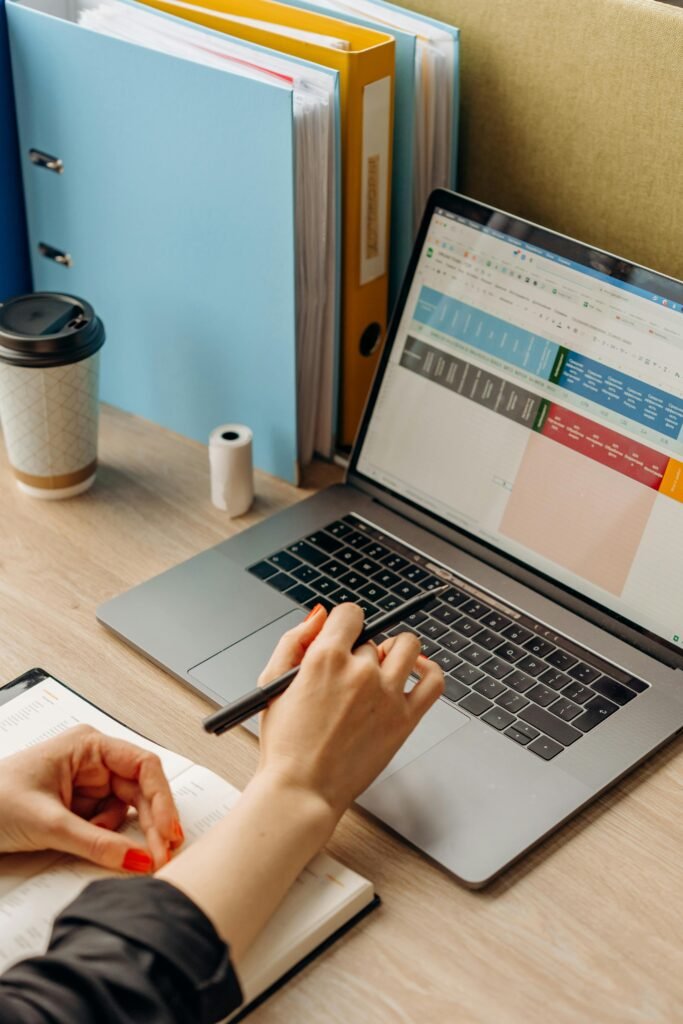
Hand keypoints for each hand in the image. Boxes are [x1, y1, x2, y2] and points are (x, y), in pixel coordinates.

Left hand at [0, 726, 183, 871]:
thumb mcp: (48, 824)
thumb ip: (97, 843)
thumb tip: (137, 858)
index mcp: (88, 746)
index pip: (143, 765)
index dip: (162, 798)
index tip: (167, 830)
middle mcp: (92, 761)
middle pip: (140, 790)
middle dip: (150, 823)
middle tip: (161, 855)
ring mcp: (86, 784)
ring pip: (126, 809)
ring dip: (123, 833)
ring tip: (112, 850)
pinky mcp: (78, 807)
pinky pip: (108, 824)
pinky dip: (106, 839)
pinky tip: (92, 844)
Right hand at [256, 602, 444, 820]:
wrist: (302, 789)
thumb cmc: (286, 744)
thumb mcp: (273, 682)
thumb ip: (294, 640)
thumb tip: (319, 616)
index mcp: (325, 658)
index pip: (350, 613)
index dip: (344, 624)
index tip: (343, 637)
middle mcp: (360, 671)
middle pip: (372, 640)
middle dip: (359, 653)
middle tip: (346, 678)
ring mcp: (387, 694)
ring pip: (407, 647)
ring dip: (395, 652)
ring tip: (382, 669)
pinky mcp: (405, 719)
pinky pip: (433, 680)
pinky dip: (428, 670)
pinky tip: (415, 673)